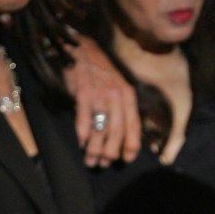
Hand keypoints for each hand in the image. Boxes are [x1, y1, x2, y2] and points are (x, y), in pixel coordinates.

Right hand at [64, 34, 139, 166]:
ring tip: (90, 160)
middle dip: (111, 152)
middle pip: (117, 132)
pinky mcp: (83, 94)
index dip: (132, 145)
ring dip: (95, 149)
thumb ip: (122, 106)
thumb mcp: (118, 86)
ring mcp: (100, 95)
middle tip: (104, 163)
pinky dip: (82, 135)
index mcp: (128, 96)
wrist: (81, 49)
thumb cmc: (100, 70)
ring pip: (101, 130)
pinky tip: (81, 143)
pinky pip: (84, 120)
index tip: (128, 159)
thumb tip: (123, 133)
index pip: (134, 125)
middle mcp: (117, 96)